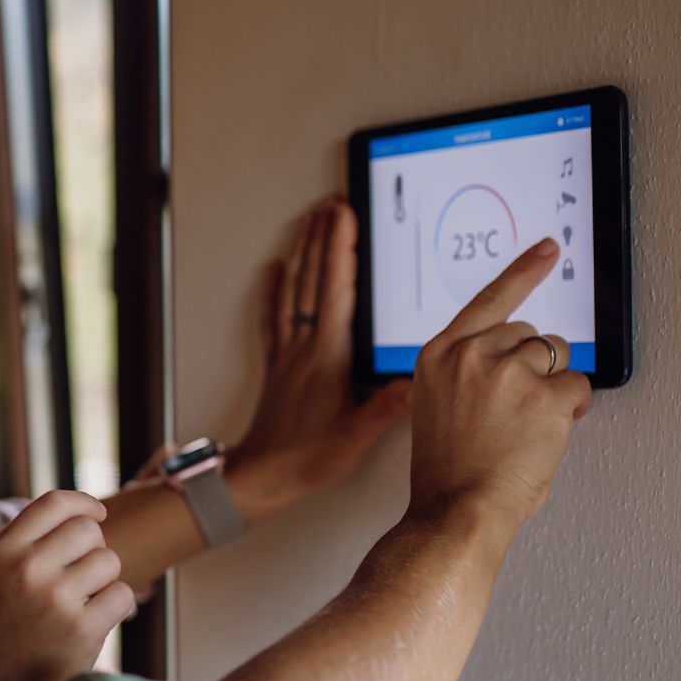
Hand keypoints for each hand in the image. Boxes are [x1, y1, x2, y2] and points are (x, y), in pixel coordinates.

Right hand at [0, 490, 134, 680]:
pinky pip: (122, 594)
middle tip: (80, 578)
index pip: (53, 503)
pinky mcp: (83, 627)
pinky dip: (115, 606)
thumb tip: (92, 513)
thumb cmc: (9, 622)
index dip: (83, 503)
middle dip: (93, 550)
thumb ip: (34, 539)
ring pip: (109, 561)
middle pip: (88, 531)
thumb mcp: (1, 572)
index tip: (98, 514)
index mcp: (4, 552)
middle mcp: (27, 569)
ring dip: (104, 581)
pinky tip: (92, 621)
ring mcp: (56, 598)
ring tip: (80, 603)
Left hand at [226, 196, 412, 520]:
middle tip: (330, 203)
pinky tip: (274, 270)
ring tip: (308, 221)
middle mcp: (304, 347)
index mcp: (327, 356)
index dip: (340, 248)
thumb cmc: (307, 459)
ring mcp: (287, 353)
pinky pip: (274, 317)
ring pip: (292, 290)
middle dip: (322, 237)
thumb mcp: (357, 436)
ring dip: (301, 252)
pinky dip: (275, 289)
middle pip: (313, 279)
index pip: (336, 289)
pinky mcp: (277, 365)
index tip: (344, 215)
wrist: (261, 477)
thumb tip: (420, 380)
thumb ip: (389, 407)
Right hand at [408, 238, 592, 532]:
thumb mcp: (438, 407)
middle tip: (518, 410)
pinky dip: (571, 411)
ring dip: (552, 387)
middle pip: (529, 333)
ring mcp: (507, 372)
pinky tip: (544, 435)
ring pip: (557, 356)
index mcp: (438, 355)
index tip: (548, 249)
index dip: (523, 271)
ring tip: (526, 427)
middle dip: (534, 365)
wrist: (456, 511)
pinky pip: (577, 387)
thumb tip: (516, 363)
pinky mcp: (544, 395)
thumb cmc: (448, 472)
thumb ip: (467, 374)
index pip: (488, 299)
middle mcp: (470, 354)